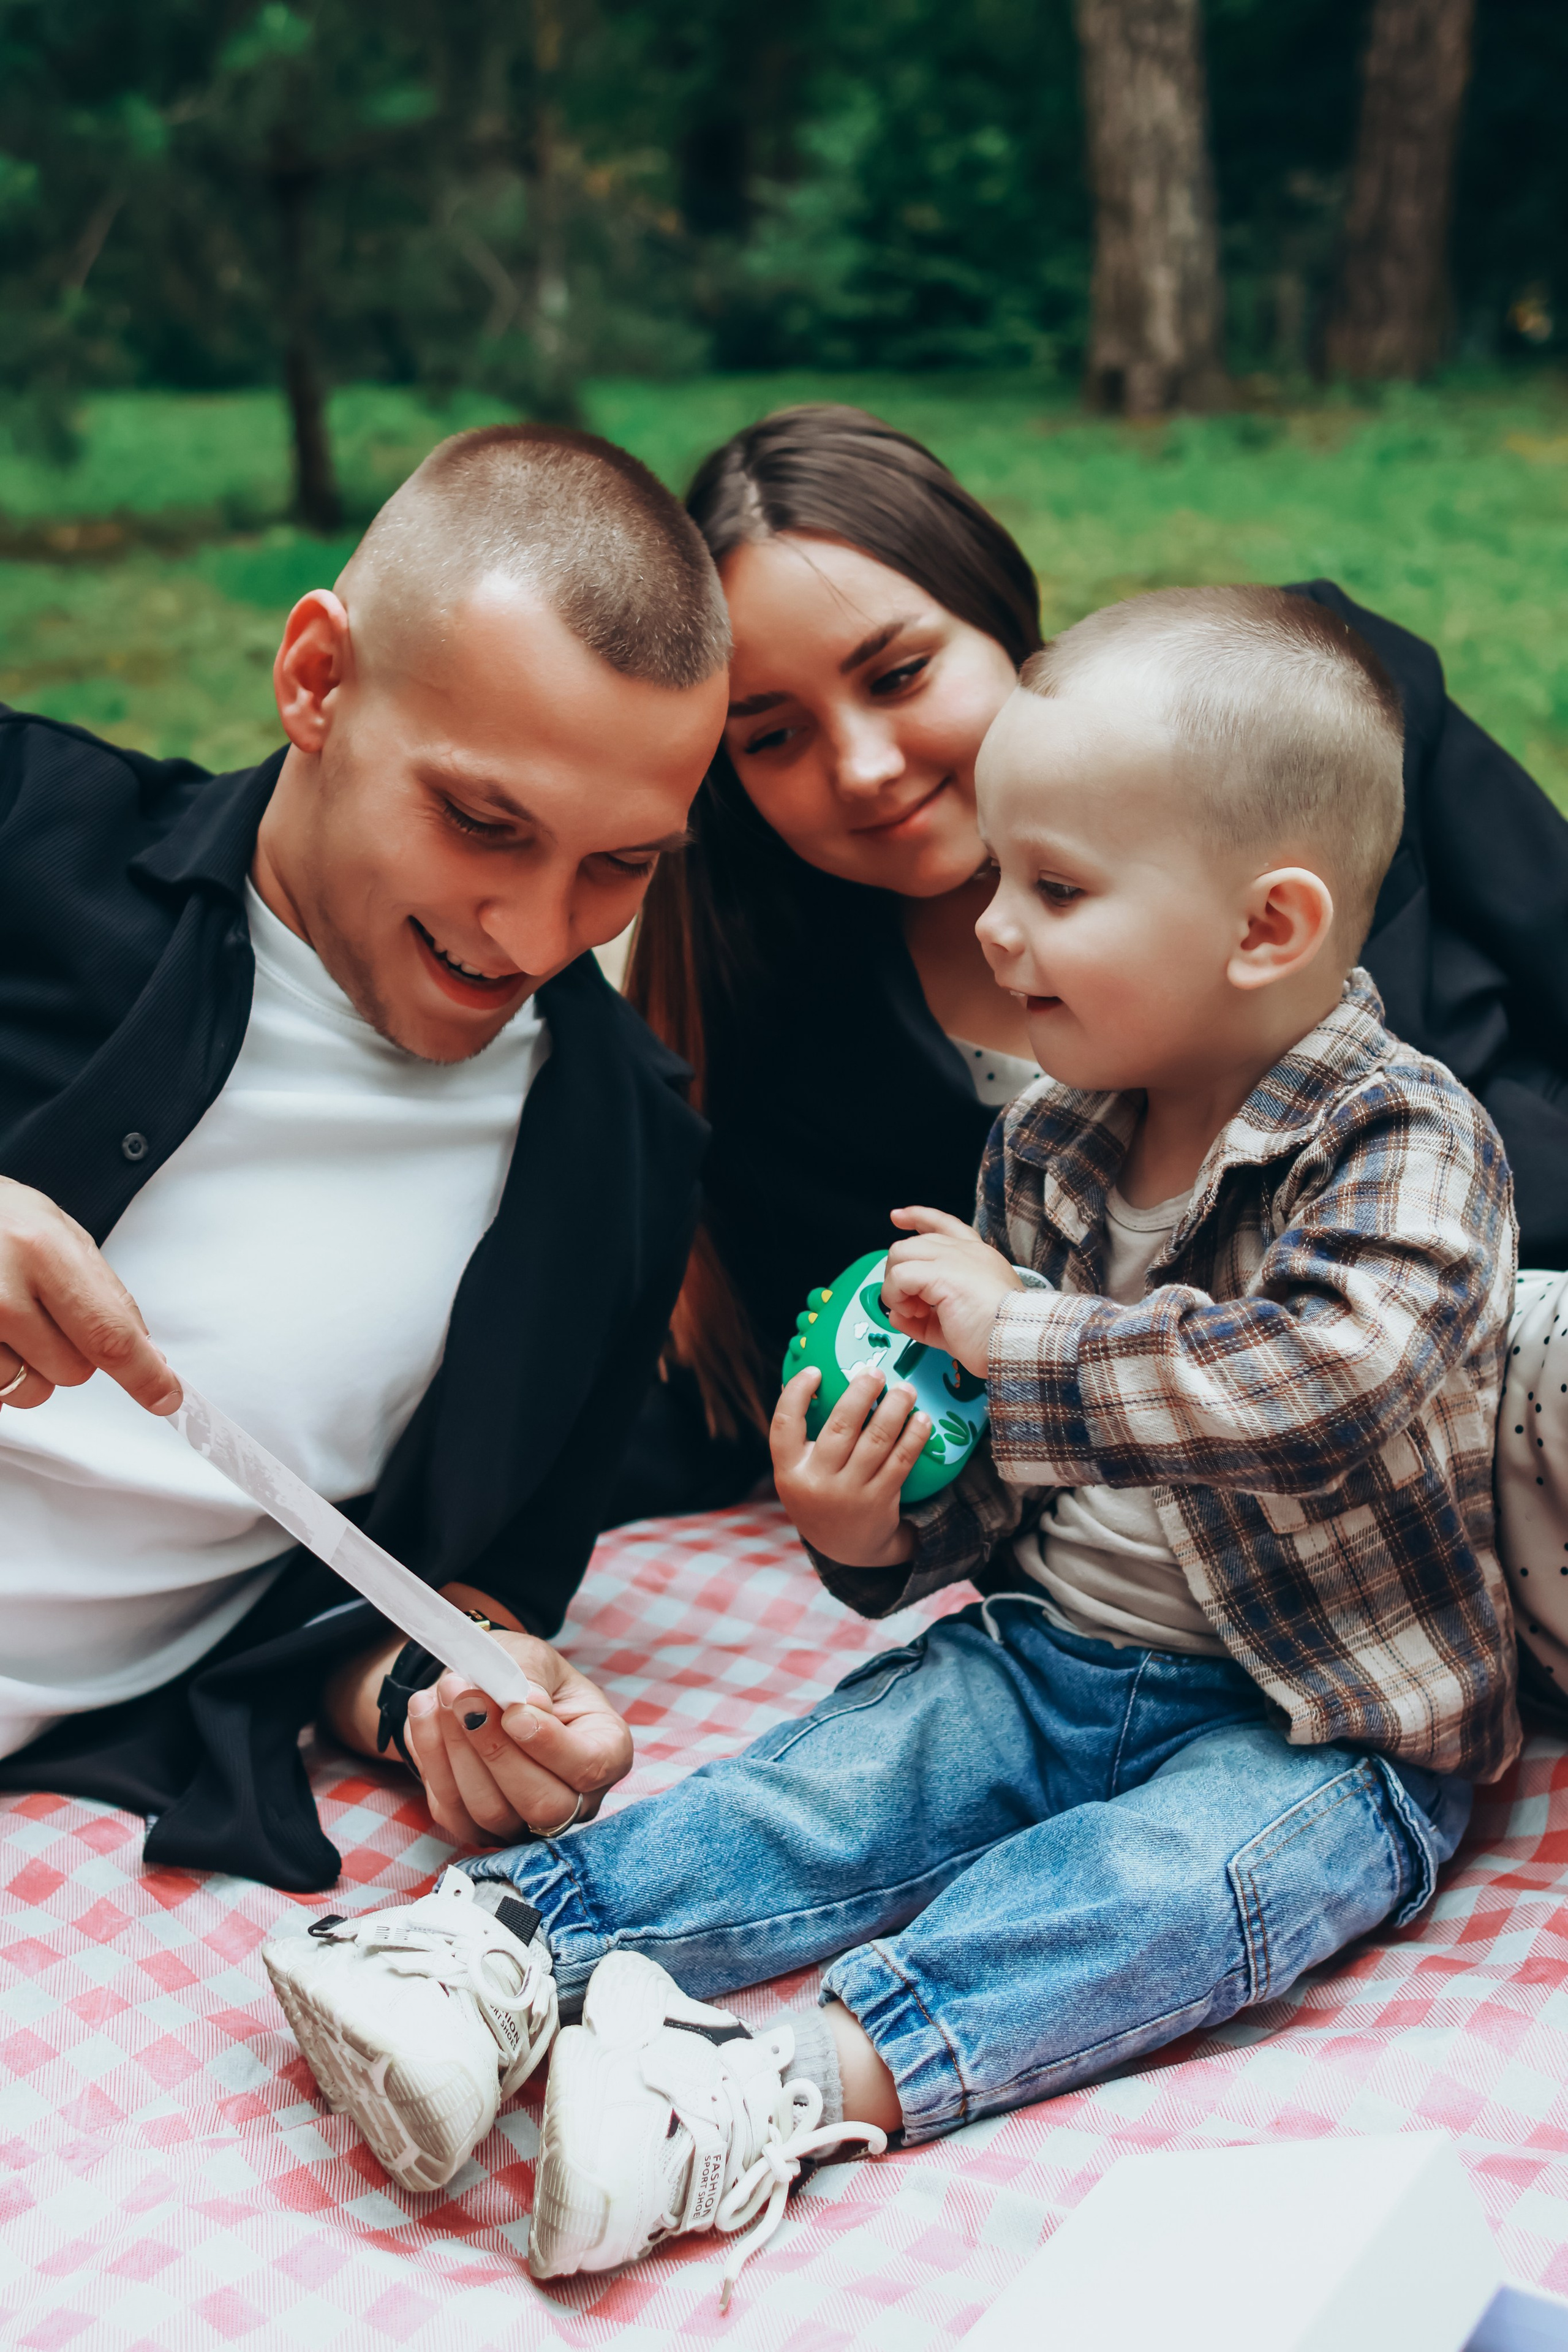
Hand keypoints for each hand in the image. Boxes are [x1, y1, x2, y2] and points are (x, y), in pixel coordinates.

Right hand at [0, 1176, 180, 1416]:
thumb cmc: (3, 1222)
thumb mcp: (61, 1236)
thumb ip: (105, 1295)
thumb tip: (148, 1356)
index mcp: (42, 1252)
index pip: (107, 1332)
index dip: (142, 1374)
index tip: (165, 1397)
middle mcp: (1, 1292)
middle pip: (72, 1371)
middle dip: (72, 1355)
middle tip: (46, 1314)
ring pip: (29, 1389)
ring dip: (29, 1368)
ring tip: (7, 1320)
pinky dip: (0, 1372)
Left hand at [401, 1629, 632, 1848]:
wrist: (484, 1687)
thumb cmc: (523, 1672)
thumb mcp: (534, 1658)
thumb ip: (531, 1679)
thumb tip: (528, 1705)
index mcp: (606, 1752)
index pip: (590, 1767)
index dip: (549, 1745)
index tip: (513, 1710)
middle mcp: (574, 1800)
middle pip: (542, 1804)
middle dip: (496, 1750)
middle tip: (464, 1695)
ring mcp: (525, 1823)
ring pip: (492, 1811)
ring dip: (457, 1751)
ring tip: (444, 1693)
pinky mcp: (478, 1828)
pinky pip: (452, 1810)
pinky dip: (431, 1760)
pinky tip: (426, 1711)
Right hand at [771, 1362, 926, 1568]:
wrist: (846, 1548)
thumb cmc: (820, 1494)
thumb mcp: (797, 1473)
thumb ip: (797, 1436)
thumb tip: (797, 1379)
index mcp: (789, 1471)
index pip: (784, 1425)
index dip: (796, 1393)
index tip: (815, 1371)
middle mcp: (817, 1483)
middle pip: (840, 1427)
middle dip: (861, 1392)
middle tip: (876, 1371)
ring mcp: (849, 1494)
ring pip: (876, 1440)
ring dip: (895, 1409)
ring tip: (906, 1390)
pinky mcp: (879, 1501)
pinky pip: (900, 1461)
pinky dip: (913, 1437)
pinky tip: (922, 1420)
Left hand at [883, 1205, 1024, 1377]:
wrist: (1015, 1342)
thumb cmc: (995, 1339)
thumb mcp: (954, 1324)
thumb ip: (925, 1318)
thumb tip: (897, 1315)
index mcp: (977, 1258)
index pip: (943, 1225)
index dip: (918, 1217)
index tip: (898, 1217)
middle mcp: (966, 1251)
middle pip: (912, 1243)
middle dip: (897, 1272)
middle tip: (908, 1303)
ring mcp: (955, 1258)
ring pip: (901, 1252)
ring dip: (896, 1286)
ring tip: (912, 1310)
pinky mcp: (942, 1272)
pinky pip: (900, 1275)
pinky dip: (896, 1296)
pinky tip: (913, 1313)